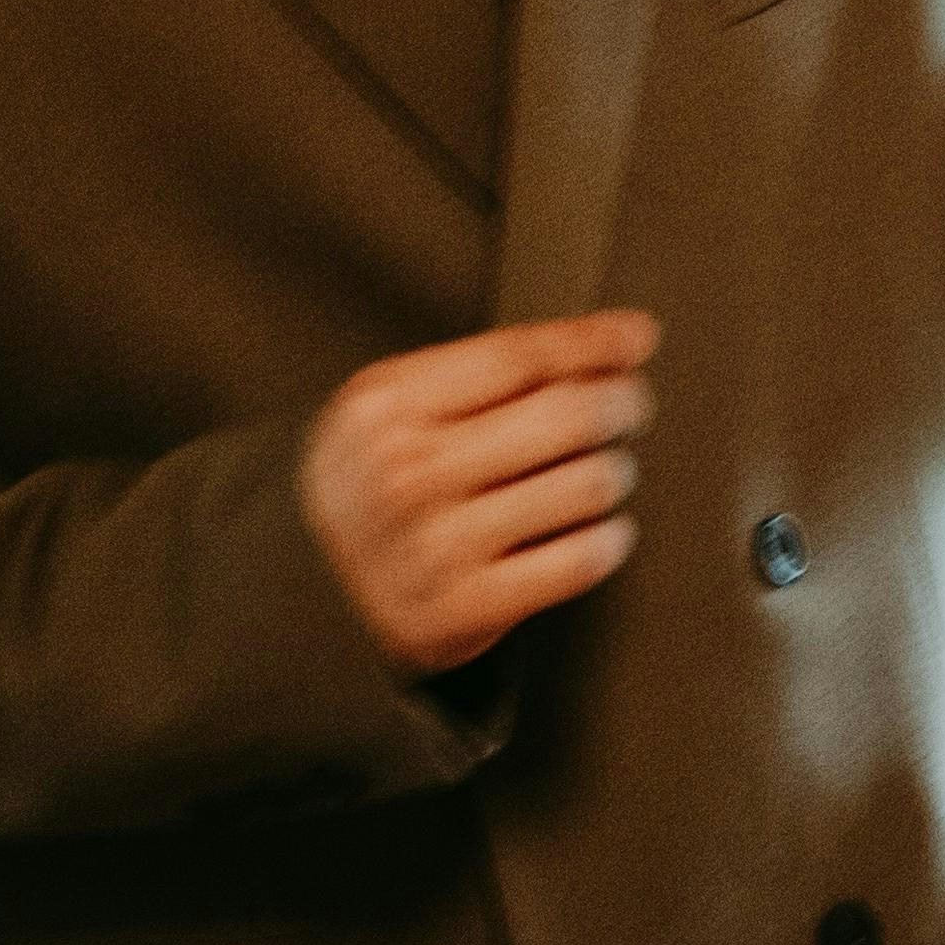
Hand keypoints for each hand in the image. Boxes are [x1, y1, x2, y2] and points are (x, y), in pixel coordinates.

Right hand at [301, 311, 656, 677]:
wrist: (306, 592)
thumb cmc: (375, 481)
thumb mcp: (395, 407)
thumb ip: (492, 368)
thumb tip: (627, 336)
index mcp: (386, 408)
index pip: (521, 357)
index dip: (596, 342)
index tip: (638, 337)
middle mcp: (407, 474)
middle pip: (568, 414)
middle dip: (620, 403)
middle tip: (627, 407)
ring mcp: (436, 545)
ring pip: (588, 483)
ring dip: (614, 473)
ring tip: (599, 473)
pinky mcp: (466, 608)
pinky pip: (582, 559)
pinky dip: (608, 539)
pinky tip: (597, 530)